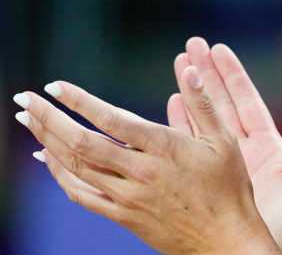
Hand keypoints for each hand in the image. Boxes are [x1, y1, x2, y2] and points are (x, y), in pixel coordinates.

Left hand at [13, 69, 281, 254]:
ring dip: (48, 142)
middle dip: (49, 119)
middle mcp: (141, 172)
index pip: (112, 120)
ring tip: (30, 121)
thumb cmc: (229, 188)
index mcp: (165, 149)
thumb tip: (191, 69)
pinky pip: (82, 194)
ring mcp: (128, 197)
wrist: (224, 240)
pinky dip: (60, 175)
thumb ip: (204, 104)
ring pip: (77, 168)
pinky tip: (49, 159)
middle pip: (82, 143)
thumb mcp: (226, 141)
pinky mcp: (123, 216)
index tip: (56, 86)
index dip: (81, 101)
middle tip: (26, 100)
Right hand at [167, 38, 281, 254]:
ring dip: (191, 92)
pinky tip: (171, 104)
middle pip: (221, 103)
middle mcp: (244, 151)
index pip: (246, 102)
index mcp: (268, 148)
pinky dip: (180, 124)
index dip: (231, 76)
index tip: (217, 49)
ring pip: (204, 119)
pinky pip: (190, 145)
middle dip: (206, 74)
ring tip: (178, 65)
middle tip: (190, 45)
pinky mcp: (207, 179)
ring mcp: (223, 164)